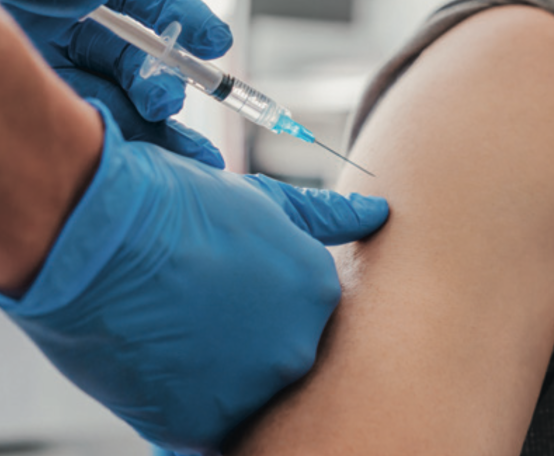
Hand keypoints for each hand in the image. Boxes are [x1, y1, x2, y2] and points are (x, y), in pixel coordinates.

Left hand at [0, 0, 231, 165]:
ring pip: (128, 102)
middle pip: (136, 53)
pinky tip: (171, 174)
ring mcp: (59, 79)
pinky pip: (106, 139)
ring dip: (163, 129)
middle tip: (160, 104)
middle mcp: (66, 31)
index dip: (177, 10)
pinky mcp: (50, 122)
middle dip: (162, 80)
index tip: (214, 39)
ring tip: (190, 160)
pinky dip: (142, 158)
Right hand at [0, 102, 388, 455]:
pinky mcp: (201, 425)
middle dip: (242, 342)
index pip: (300, 315)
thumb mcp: (265, 202)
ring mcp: (253, 389)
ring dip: (212, 376)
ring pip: (242, 395)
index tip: (223, 290)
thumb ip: (328, 218)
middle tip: (195, 313)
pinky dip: (184, 406)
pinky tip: (159, 366)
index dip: (256, 303)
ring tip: (173, 334)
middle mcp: (298, 346)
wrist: (96, 232)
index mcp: (319, 293)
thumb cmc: (178, 208)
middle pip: (276, 357)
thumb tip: (380, 212)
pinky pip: (204, 428)